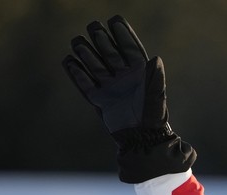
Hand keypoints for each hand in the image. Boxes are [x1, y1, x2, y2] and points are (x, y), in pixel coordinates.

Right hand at [63, 15, 167, 135]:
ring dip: (87, 53)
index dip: (123, 34)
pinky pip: (85, 84)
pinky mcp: (99, 100)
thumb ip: (156, 79)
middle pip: (109, 52)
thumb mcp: (156, 98)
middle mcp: (124, 77)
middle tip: (95, 29)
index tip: (115, 20)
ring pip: (95, 64)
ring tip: (79, 44)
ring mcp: (110, 87)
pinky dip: (77, 74)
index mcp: (140, 73)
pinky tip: (70, 62)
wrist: (142, 141)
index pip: (129, 48)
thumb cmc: (153, 119)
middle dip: (101, 39)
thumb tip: (156, 58)